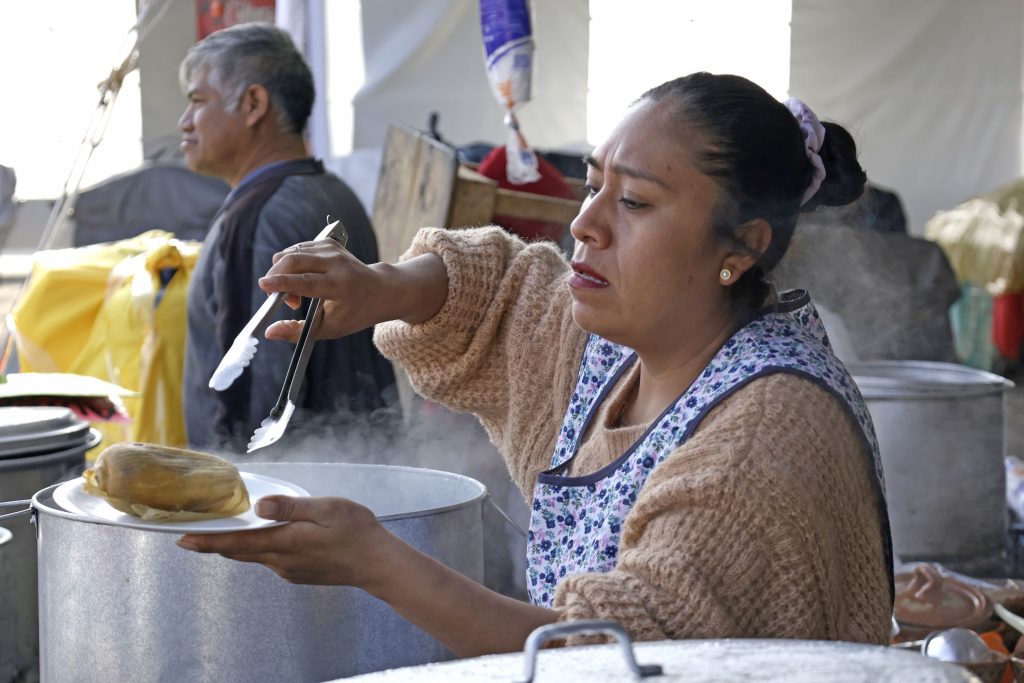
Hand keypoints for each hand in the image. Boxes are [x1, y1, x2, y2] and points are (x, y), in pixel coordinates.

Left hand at [177, 495, 389, 587]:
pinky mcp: (299, 573)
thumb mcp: (326, 509)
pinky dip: (258, 548)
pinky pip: (270, 559)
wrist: (377, 563)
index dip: (208, 541)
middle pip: (240, 552)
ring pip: (255, 555)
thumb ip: (291, 507)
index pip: (237, 542)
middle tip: (189, 536)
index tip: (182, 539)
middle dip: (214, 543)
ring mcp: (289, 570)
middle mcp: (282, 561)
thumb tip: (259, 506)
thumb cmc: (356, 532)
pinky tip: (262, 538)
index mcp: (285, 543)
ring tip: (221, 533)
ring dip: (236, 545)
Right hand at [257, 243, 447, 343]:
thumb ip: (298, 332)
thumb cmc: (354, 313)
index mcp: (340, 286)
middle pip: (294, 260)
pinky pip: (296, 249)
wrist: (380, 290)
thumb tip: (269, 332)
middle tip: (280, 299)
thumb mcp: (330, 329)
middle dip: (276, 277)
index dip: (283, 283)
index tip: (263, 284)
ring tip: (297, 295)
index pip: (306, 281)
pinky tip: (302, 280)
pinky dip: (290, 266)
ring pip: (291, 252)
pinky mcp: (328, 243)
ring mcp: (332, 250)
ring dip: (282, 273)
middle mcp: (337, 263)